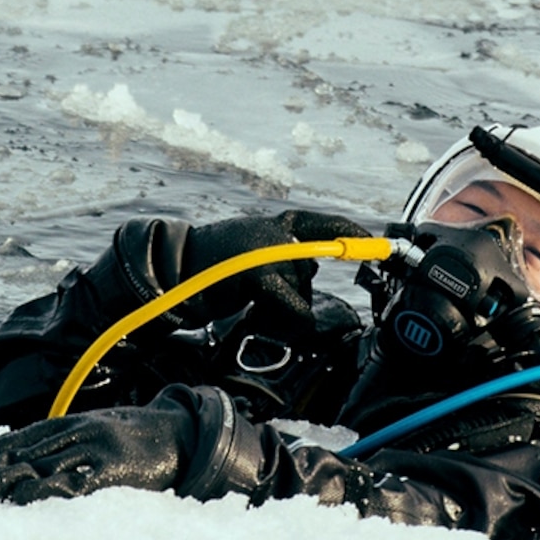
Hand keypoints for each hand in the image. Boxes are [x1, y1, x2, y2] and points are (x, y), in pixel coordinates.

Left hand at [0, 406, 196, 503]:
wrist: (180, 436)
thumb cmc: (134, 441)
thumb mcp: (96, 434)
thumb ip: (66, 446)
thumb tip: (28, 466)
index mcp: (71, 423)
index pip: (18, 439)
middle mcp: (76, 432)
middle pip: (21, 452)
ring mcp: (93, 449)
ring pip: (40, 465)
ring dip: (5, 480)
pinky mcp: (111, 470)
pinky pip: (72, 482)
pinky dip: (44, 490)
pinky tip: (20, 501)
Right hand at [180, 209, 371, 322]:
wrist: (170, 274)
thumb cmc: (210, 271)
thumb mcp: (249, 256)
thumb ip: (279, 258)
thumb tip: (309, 270)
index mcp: (271, 225)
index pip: (318, 223)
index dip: (344, 231)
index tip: (369, 239)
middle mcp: (272, 231)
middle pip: (308, 269)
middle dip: (294, 292)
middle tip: (263, 300)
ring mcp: (265, 250)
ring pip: (299, 288)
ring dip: (283, 306)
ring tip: (248, 303)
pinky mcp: (258, 273)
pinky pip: (291, 302)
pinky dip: (288, 315)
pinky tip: (265, 315)